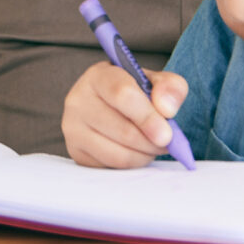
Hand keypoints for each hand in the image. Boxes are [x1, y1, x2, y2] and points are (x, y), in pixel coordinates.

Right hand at [62, 61, 189, 168]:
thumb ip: (170, 87)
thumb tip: (166, 109)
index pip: (122, 95)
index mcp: (98, 76)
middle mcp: (78, 100)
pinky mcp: (76, 152)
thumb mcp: (156, 82)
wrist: (112, 107)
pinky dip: (132, 163)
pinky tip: (137, 151)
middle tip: (167, 142)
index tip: (167, 134)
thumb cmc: (135, 92)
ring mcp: (73, 128)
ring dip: (145, 155)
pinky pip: (111, 167)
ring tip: (154, 146)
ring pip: (118, 154)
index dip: (147, 117)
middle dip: (152, 141)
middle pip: (123, 130)